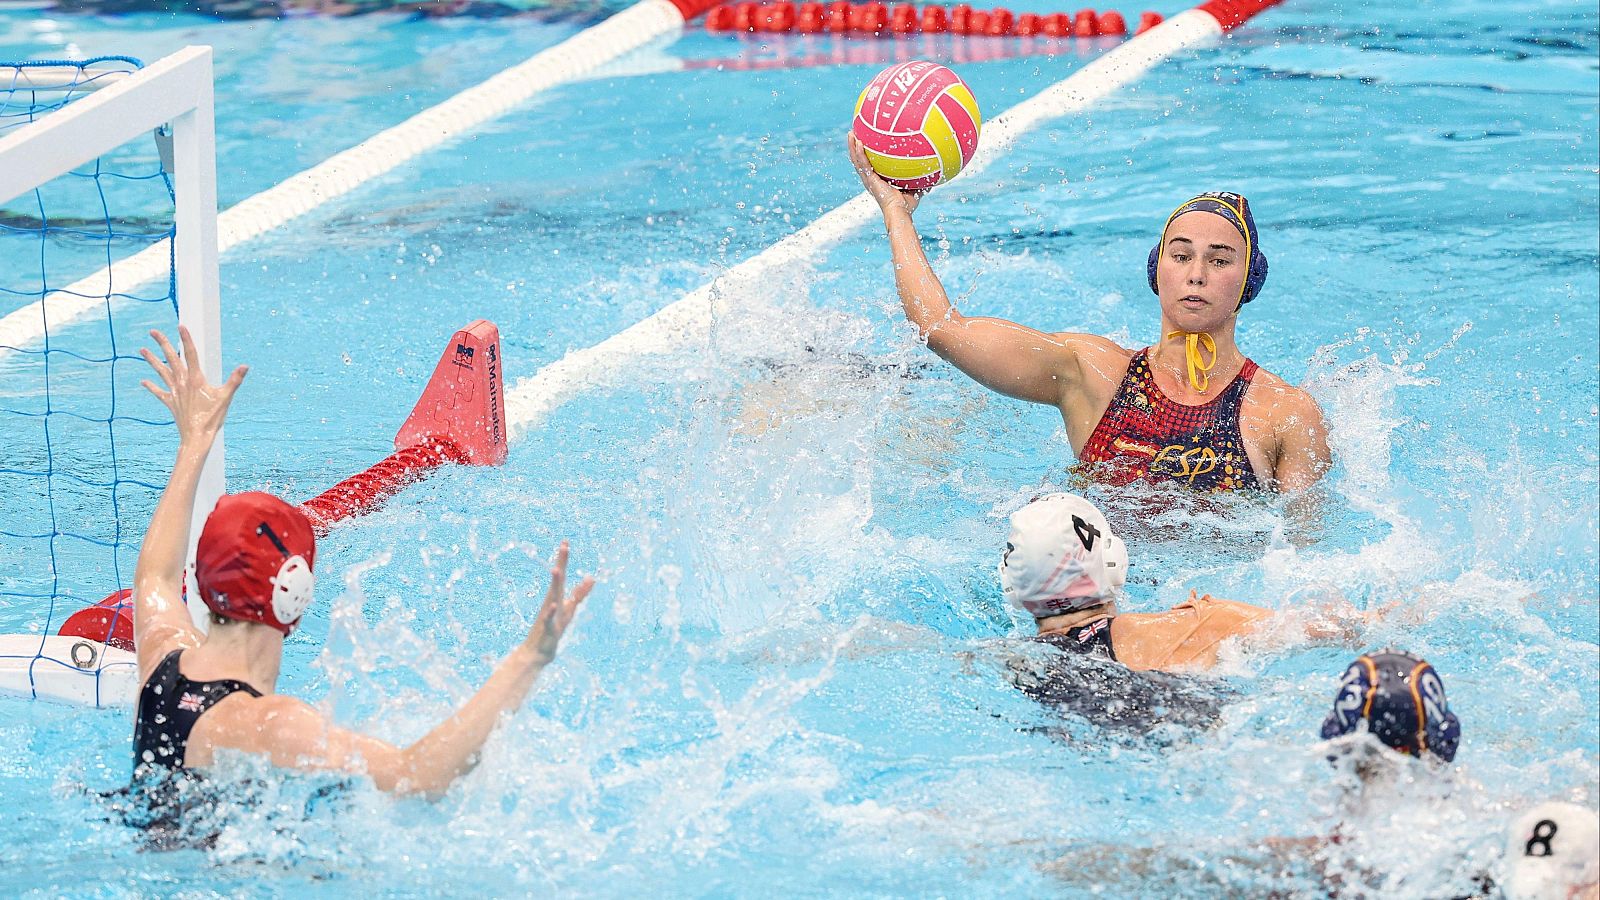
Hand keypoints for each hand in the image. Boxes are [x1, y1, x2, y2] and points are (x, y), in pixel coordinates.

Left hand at [139, 326, 246, 445]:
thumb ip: (235, 380)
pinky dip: (151, 386)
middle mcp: (183, 383)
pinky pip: (159, 392)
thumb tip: (245, 366)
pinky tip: (143, 381)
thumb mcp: (226, 398)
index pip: (190, 354)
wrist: (197, 437)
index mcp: (196, 379)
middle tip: (153, 332)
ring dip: (151, 360)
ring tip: (142, 350)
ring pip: (161, 372)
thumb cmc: (213, 418)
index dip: (186, 339)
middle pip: (171, 359)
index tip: (180, 326)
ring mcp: (175, 392)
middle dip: (162, 344)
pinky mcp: (171, 403)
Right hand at [525, 541, 593, 663]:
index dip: (564, 559)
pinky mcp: (548, 629)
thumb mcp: (570, 610)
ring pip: (553, 597)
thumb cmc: (554, 630)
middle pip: (558, 580)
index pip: (563, 575)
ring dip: (555, 584)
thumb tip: (592, 578)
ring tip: (557, 570)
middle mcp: (552, 602)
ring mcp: (549, 615)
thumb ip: (580, 594)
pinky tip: (553, 605)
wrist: (537, 653)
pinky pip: (549, 619)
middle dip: (562, 563)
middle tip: (564, 545)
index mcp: (557, 598)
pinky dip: (551, 612)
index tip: (565, 541)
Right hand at [848, 132, 921, 217]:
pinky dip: (859, 153)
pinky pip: (862, 163)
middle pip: (858, 160)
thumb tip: (933, 177)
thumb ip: (921, 182)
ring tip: (850, 133)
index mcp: (877, 181)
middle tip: (853, 133)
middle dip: (854, 147)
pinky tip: (858, 142)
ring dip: (852, 146)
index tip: (865, 142)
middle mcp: (870, 179)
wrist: (900, 212)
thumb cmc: (906, 206)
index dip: (865, 155)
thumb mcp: (915, 190)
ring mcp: (868, 179)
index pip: (869, 165)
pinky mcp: (869, 180)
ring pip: (856, 160)